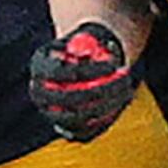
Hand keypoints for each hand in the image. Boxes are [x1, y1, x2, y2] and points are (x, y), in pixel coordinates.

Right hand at [27, 20, 138, 140]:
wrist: (81, 66)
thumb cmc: (88, 47)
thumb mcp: (90, 37)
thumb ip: (95, 42)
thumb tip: (106, 50)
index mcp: (40, 66)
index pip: (58, 72)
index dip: (86, 70)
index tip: (113, 64)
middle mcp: (40, 93)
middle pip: (68, 99)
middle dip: (100, 91)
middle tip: (124, 79)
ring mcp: (51, 115)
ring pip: (79, 117)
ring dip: (108, 104)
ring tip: (127, 87)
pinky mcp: (68, 130)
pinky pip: (89, 130)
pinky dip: (108, 116)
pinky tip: (122, 99)